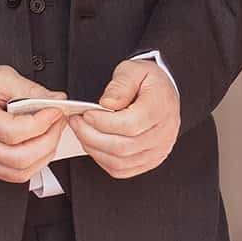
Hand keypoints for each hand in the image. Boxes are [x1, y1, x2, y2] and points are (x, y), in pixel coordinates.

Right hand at [0, 63, 67, 183]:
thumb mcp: (1, 77)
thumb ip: (31, 89)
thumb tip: (57, 100)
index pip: (13, 132)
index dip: (42, 123)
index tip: (56, 111)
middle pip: (19, 157)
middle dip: (48, 140)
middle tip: (59, 122)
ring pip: (19, 172)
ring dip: (44, 155)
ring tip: (52, 133)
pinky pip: (14, 175)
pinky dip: (34, 164)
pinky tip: (41, 146)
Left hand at [69, 59, 180, 178]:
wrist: (164, 93)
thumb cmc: (149, 82)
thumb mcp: (133, 71)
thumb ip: (120, 85)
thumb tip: (107, 104)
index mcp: (161, 107)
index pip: (130, 125)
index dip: (103, 123)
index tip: (86, 114)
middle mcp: (164, 132)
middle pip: (123, 147)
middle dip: (92, 136)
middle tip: (77, 123)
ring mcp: (158, 150)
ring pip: (120, 161)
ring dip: (94, 149)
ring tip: (82, 132)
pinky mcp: (150, 160)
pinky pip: (122, 169)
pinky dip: (103, 160)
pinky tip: (95, 145)